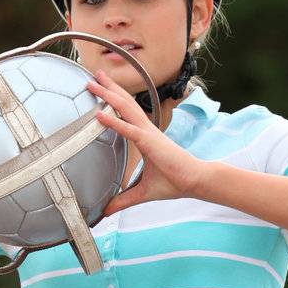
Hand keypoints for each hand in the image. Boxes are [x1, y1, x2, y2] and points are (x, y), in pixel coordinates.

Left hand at [86, 70, 204, 213]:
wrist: (195, 182)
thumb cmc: (174, 183)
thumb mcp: (141, 193)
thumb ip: (122, 200)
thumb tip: (105, 212)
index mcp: (144, 136)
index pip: (126, 113)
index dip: (113, 99)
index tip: (100, 88)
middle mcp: (145, 130)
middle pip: (124, 103)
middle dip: (108, 88)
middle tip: (93, 75)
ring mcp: (148, 134)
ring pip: (125, 108)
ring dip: (108, 95)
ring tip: (93, 82)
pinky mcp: (150, 142)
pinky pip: (128, 129)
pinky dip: (113, 121)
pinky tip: (99, 114)